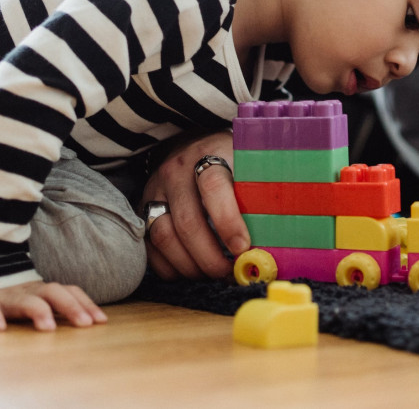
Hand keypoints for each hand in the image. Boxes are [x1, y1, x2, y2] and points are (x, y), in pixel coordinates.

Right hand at [0, 280, 107, 331]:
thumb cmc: (14, 298)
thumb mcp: (38, 300)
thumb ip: (60, 307)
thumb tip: (94, 322)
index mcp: (42, 291)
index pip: (69, 292)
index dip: (86, 304)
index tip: (101, 321)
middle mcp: (28, 291)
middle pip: (52, 292)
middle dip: (70, 307)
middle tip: (85, 324)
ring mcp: (6, 297)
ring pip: (23, 301)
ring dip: (38, 311)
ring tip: (49, 327)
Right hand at [141, 130, 249, 279]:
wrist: (192, 145)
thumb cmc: (230, 161)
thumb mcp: (248, 164)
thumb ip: (260, 193)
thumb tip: (275, 238)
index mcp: (209, 155)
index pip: (213, 186)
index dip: (228, 221)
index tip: (243, 248)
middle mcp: (176, 171)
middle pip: (187, 221)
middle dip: (210, 256)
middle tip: (230, 272)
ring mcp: (155, 191)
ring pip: (164, 236)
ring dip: (190, 265)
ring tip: (212, 273)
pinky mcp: (143, 209)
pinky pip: (150, 247)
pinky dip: (170, 267)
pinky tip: (192, 270)